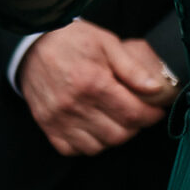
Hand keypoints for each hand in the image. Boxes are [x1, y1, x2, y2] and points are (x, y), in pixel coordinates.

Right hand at [16, 18, 177, 156]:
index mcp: (92, 82)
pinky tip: (94, 127)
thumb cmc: (72, 40)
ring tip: (116, 120)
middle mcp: (74, 105)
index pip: (132, 114)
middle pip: (118, 135)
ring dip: (113, 137)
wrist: (33, 43)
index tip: (157, 111)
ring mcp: (58, 118)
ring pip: (98, 147)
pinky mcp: (47, 126)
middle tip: (138, 114)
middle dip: (135, 127)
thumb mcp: (106, 42)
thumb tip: (156, 89)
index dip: (151, 116)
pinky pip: (73, 149)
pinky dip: (87, 144)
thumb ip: (132, 68)